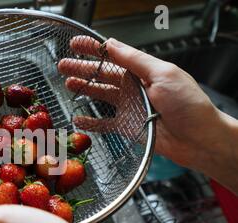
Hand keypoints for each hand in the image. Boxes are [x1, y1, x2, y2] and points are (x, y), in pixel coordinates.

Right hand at [58, 36, 237, 193]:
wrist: (198, 139)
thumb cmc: (188, 104)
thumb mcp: (162, 74)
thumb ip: (135, 60)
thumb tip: (111, 45)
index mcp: (142, 72)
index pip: (114, 56)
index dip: (94, 50)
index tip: (76, 44)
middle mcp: (134, 87)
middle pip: (102, 75)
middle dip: (82, 69)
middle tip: (63, 65)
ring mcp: (129, 107)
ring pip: (101, 96)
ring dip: (84, 89)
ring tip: (68, 84)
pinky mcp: (127, 127)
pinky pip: (104, 124)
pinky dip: (91, 123)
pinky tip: (79, 119)